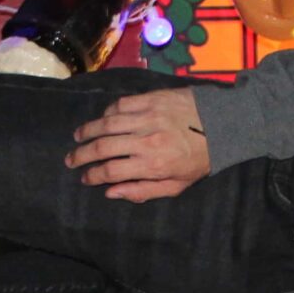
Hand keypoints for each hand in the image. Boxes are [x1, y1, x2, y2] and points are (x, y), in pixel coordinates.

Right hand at [68, 89, 208, 201]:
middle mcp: (146, 140)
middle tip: (71, 160)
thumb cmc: (200, 159)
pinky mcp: (151, 99)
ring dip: (87, 131)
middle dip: (81, 155)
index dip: (93, 176)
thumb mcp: (177, 185)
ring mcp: (147, 116)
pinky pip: (121, 105)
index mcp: (153, 165)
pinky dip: (107, 113)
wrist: (223, 124)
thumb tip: (111, 193)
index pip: (111, 171)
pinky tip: (102, 120)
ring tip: (78, 138)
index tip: (84, 179)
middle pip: (102, 147)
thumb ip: (143, 191)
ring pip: (106, 123)